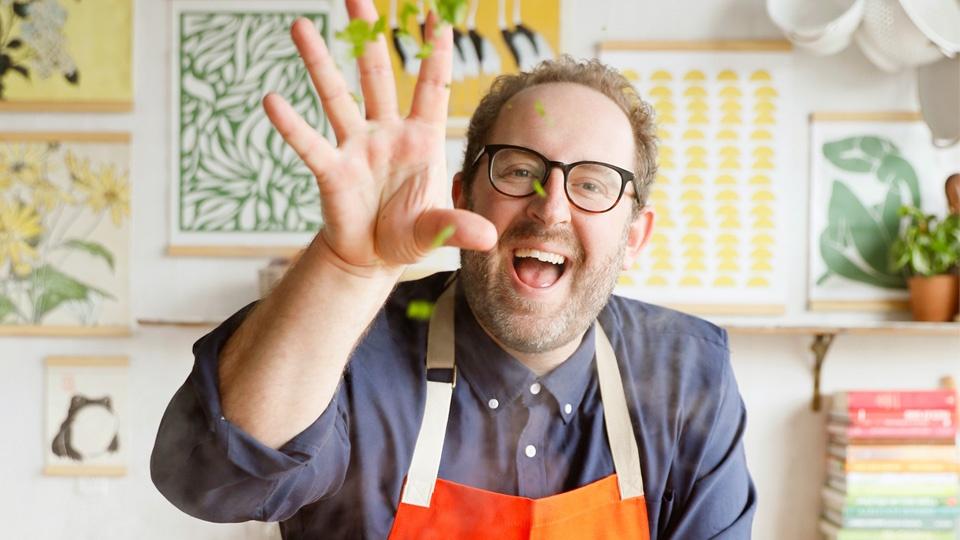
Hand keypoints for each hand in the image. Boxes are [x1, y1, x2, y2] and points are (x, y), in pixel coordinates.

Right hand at [263, 0, 497, 277]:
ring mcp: (356, 146)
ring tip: (300, 25)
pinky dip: (292, 125)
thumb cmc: (408, 235)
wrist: (372, 258)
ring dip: (319, 61)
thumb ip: (456, 227)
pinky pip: (310, 143)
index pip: (432, 88)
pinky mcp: (331, 170)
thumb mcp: (436, 231)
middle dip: (368, 36)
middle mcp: (387, 132)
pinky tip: (273, 101)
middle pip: (377, 74)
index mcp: (422, 139)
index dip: (436, 54)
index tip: (438, 17)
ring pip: (336, 95)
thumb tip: (487, 236)